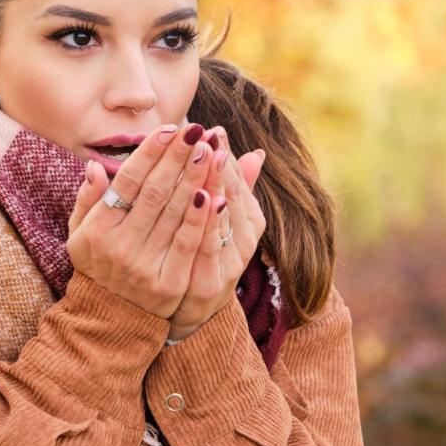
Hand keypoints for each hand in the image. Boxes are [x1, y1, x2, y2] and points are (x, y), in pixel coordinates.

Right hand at [66, 122, 216, 317]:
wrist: (112, 319)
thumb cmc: (99, 264)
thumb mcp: (79, 234)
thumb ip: (86, 199)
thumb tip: (93, 165)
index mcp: (97, 229)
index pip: (127, 182)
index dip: (149, 153)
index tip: (169, 128)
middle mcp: (119, 246)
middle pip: (155, 192)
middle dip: (178, 157)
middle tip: (197, 130)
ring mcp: (144, 266)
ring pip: (175, 213)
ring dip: (196, 178)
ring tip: (212, 150)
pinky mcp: (169, 283)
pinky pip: (189, 244)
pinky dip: (202, 217)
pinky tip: (215, 192)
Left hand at [167, 127, 267, 340]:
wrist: (189, 315)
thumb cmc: (204, 259)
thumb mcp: (225, 224)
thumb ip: (238, 189)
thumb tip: (257, 152)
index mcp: (249, 223)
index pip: (238, 182)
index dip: (227, 156)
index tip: (215, 130)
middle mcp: (244, 241)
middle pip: (232, 195)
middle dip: (219, 163)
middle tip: (208, 134)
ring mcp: (228, 262)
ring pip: (222, 216)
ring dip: (214, 183)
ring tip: (206, 154)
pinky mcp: (209, 283)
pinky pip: (207, 246)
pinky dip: (206, 221)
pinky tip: (200, 197)